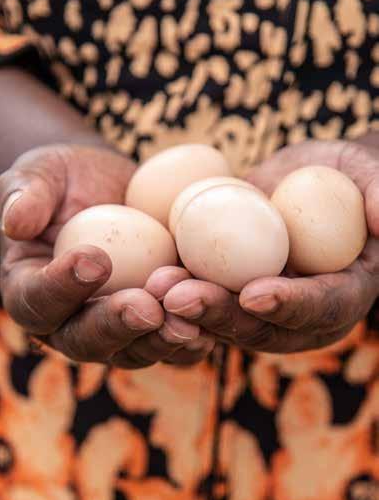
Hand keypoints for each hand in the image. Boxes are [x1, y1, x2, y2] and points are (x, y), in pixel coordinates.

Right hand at [0, 144, 212, 366]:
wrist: (115, 192)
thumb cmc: (69, 183)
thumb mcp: (40, 174)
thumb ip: (25, 193)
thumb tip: (16, 221)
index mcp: (32, 291)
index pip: (36, 301)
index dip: (60, 288)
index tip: (93, 260)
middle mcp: (70, 323)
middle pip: (86, 341)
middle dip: (117, 326)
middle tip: (147, 307)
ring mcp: (116, 330)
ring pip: (135, 351)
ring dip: (162, 338)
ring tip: (189, 319)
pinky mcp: (155, 325)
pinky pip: (172, 344)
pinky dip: (193, 337)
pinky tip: (213, 324)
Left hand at [159, 139, 378, 352]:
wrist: (307, 185)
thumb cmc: (344, 176)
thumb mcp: (366, 172)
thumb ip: (378, 189)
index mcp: (344, 293)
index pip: (322, 306)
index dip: (290, 304)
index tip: (254, 293)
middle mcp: (301, 315)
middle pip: (263, 327)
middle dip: (221, 315)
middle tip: (181, 297)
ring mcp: (262, 311)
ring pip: (224, 322)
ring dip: (186, 310)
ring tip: (154, 289)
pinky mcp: (230, 295)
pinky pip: (202, 302)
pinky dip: (174, 294)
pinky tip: (145, 280)